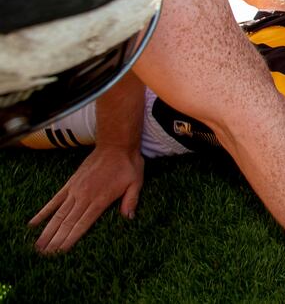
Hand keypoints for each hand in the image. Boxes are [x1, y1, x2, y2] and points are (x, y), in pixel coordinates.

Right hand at [29, 145, 143, 253]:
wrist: (115, 144)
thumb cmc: (128, 165)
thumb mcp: (136, 183)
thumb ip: (131, 201)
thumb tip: (128, 218)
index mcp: (100, 200)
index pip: (82, 225)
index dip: (70, 240)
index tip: (59, 253)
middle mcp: (84, 197)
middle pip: (66, 223)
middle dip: (55, 241)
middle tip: (44, 256)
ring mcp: (75, 190)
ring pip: (58, 215)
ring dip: (47, 231)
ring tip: (37, 246)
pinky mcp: (70, 183)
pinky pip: (54, 200)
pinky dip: (43, 212)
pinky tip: (33, 223)